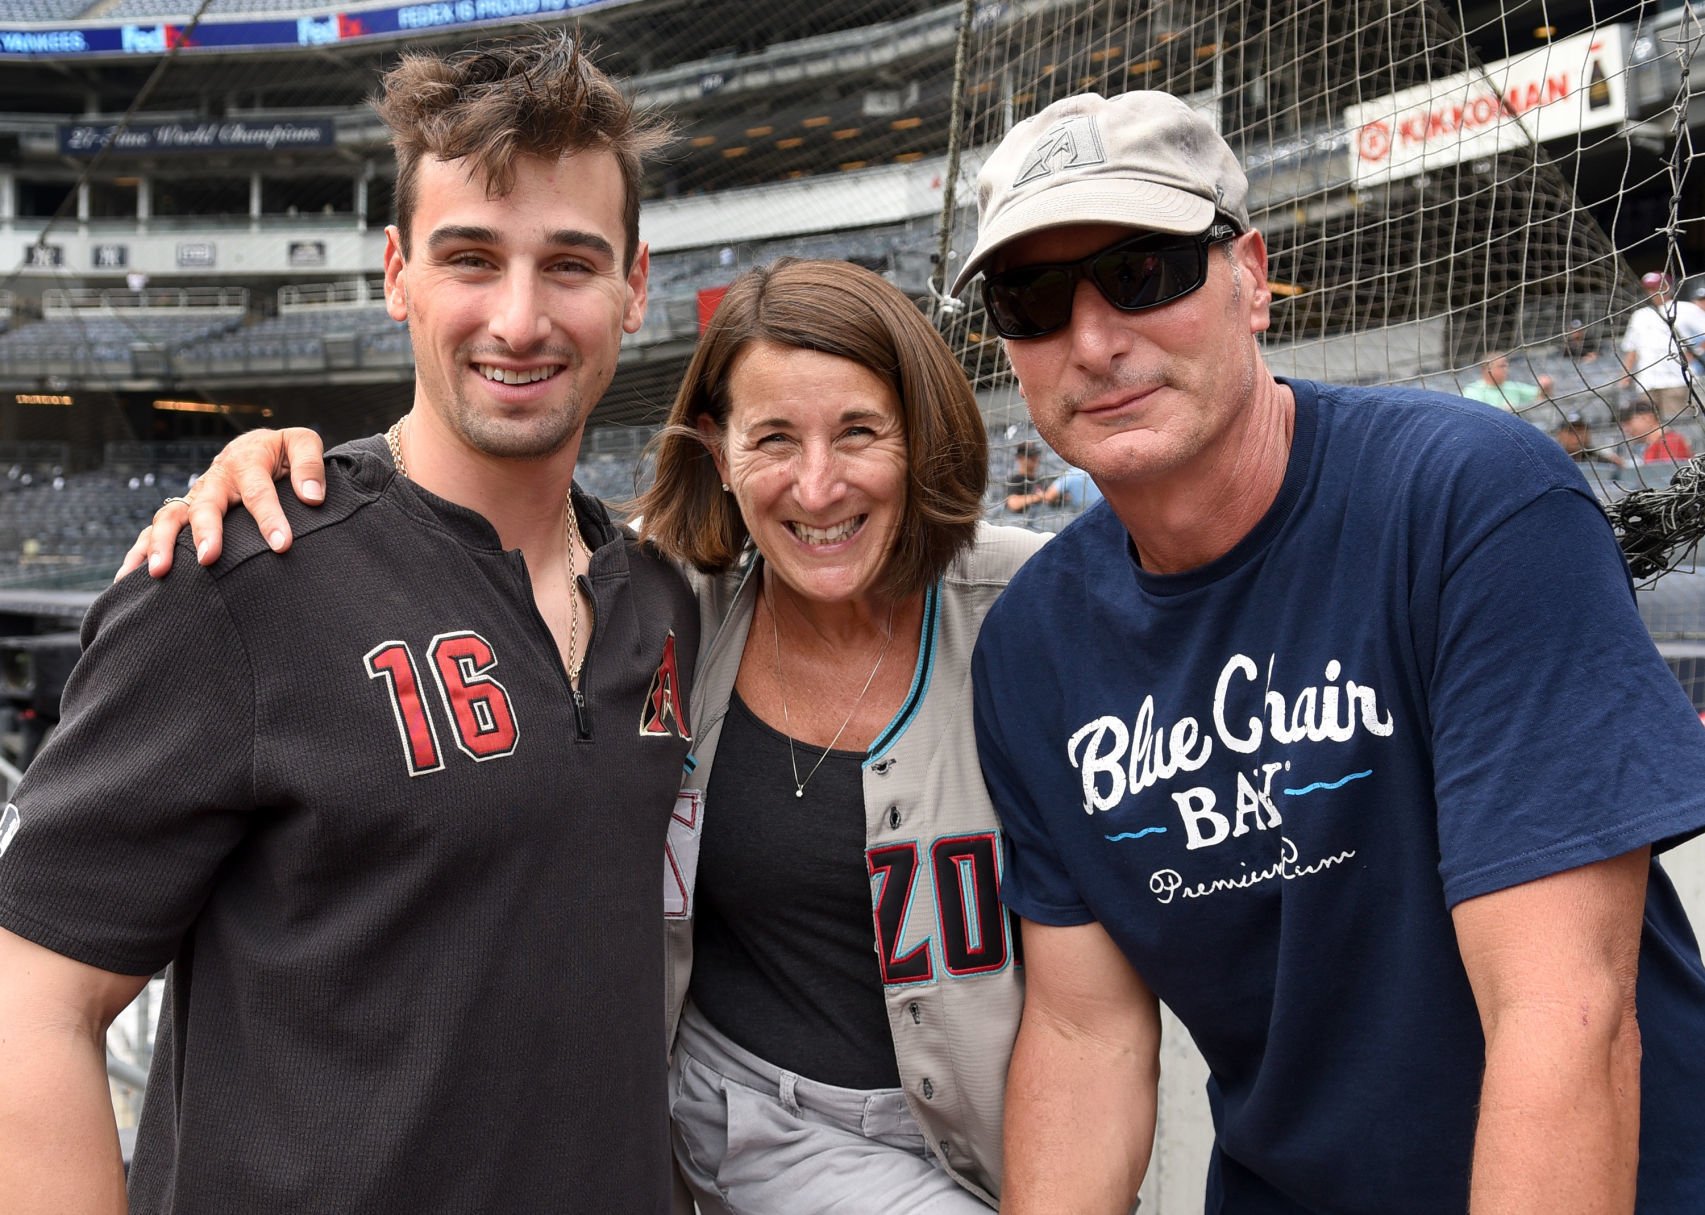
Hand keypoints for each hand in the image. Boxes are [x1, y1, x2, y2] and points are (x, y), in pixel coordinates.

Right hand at [115, 427, 327, 580]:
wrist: (254, 448)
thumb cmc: (282, 452)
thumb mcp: (301, 444)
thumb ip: (310, 466)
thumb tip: (313, 498)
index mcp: (246, 463)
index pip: (258, 491)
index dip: (269, 517)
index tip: (281, 545)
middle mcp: (214, 480)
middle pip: (204, 505)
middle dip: (205, 531)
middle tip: (208, 558)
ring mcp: (194, 497)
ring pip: (170, 518)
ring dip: (160, 544)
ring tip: (158, 572)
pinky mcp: (182, 513)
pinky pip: (153, 531)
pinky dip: (138, 552)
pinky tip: (126, 580)